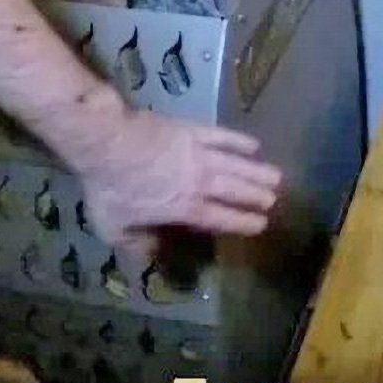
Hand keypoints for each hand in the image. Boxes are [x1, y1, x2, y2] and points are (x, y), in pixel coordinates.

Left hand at [79, 108, 282, 253]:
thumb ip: (135, 242)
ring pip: (235, 165)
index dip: (242, 222)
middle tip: (274, 200)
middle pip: (234, 190)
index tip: (261, 224)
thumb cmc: (109, 185)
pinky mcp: (191, 130)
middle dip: (256, 196)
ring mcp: (198, 153)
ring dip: (256, 171)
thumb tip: (153, 252)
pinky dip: (238, 140)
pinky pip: (221, 136)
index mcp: (184, 206)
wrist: (105, 140)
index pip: (220, 217)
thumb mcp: (113, 226)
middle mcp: (199, 181)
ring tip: (276, 177)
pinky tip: (254, 145)